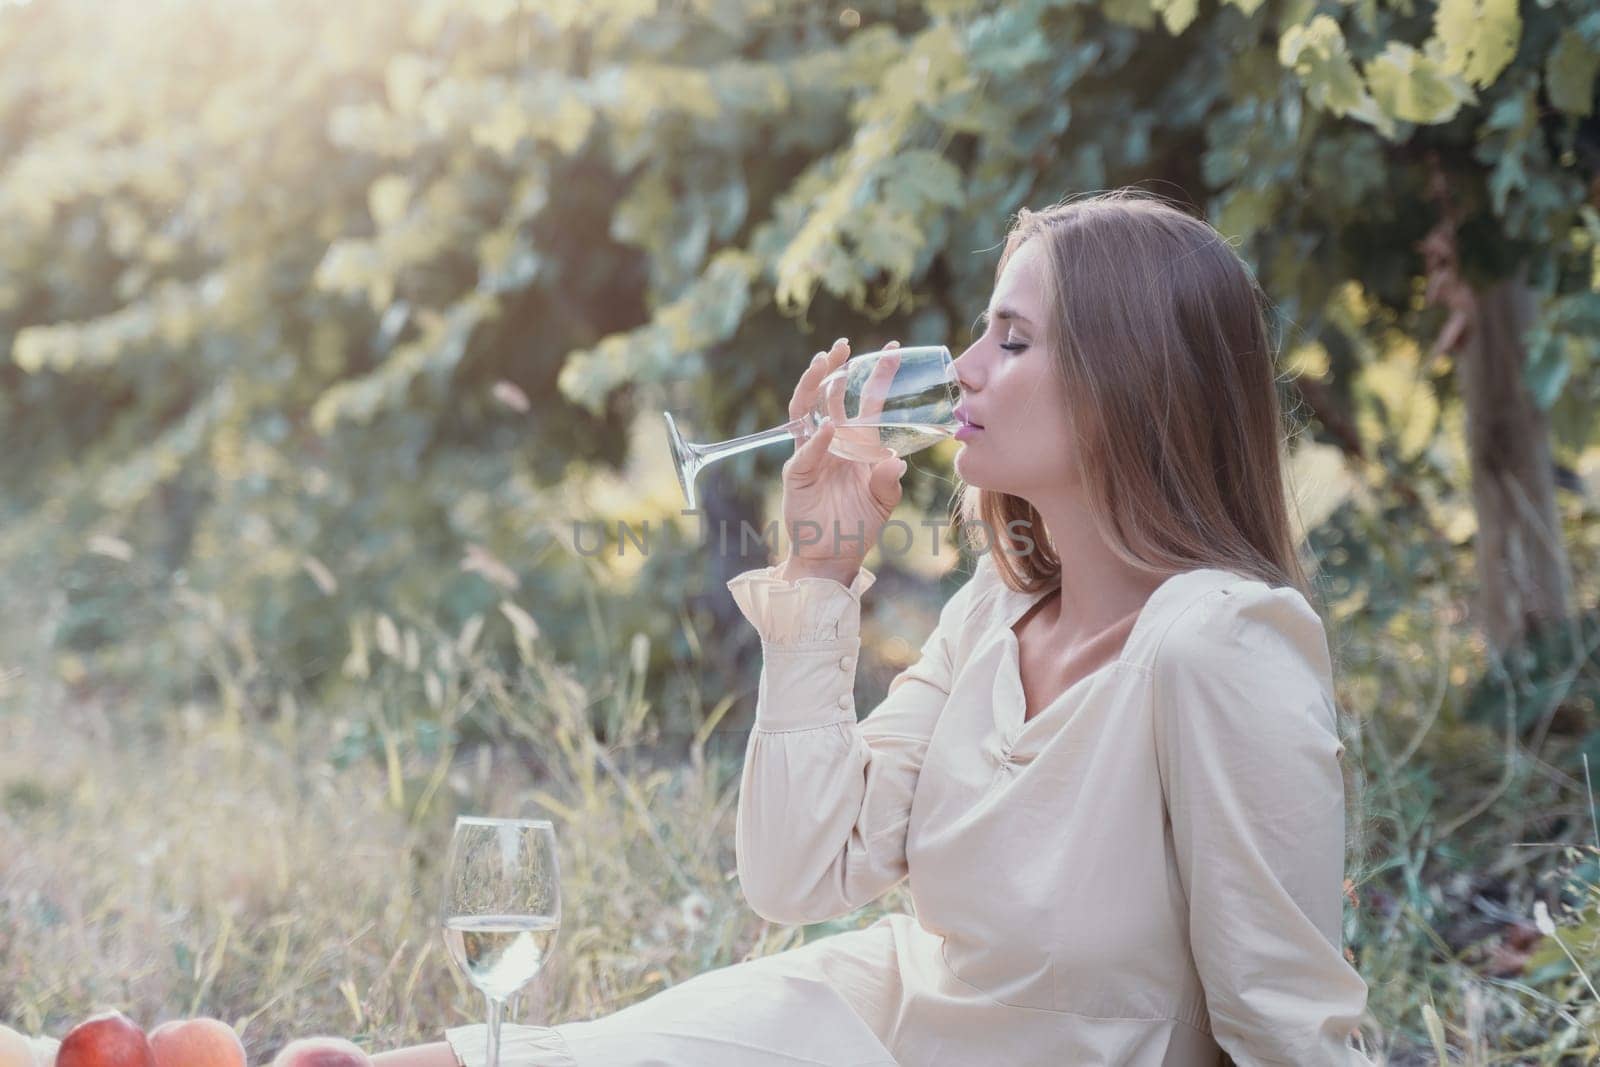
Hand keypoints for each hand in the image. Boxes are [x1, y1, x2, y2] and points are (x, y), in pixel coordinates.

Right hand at [778, 338, 906, 585]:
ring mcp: (812, 454)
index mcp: (858, 442)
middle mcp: (833, 441)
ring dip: (813, 387)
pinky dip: (816, 441)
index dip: (878, 375)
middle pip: (831, 395)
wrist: (834, 553)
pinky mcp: (796, 473)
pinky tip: (827, 430)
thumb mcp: (883, 501)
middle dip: (836, 368)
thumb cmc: (860, 524)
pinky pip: (805, 452)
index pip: (868, 401)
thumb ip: (889, 481)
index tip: (893, 348)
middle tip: (843, 346)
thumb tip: (896, 462)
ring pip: (807, 411)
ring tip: (822, 365)